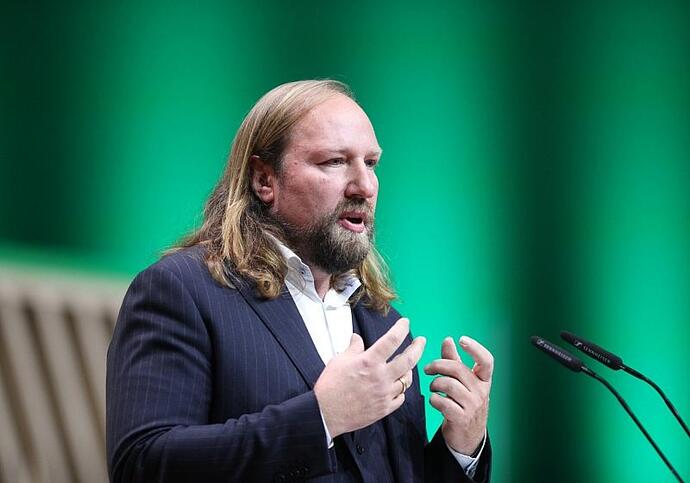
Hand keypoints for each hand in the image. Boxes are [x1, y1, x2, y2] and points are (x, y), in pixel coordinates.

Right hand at [314, 318, 425, 437]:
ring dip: (408, 370)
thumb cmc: (330, 386)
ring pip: (407, 380)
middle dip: (418, 348)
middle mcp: (380, 377)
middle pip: (408, 360)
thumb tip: (356, 338)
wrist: (325, 413)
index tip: (405, 323)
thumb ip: (353, 348)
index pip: (391, 340)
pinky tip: (397, 386)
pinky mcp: (384, 409)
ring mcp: (384, 394)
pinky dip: (400, 390)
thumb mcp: (339, 360)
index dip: (401, 329)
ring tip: (406, 365)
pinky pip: (400, 397)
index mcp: (369, 362)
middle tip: (421, 341)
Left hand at [424, 336, 492, 454]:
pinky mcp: (461, 418)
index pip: (486, 361)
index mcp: (484, 380)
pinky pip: (442, 402)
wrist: (467, 435)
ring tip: (433, 388)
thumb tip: (448, 339)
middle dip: (438, 365)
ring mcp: (473, 406)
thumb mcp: (463, 382)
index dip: (475, 348)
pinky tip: (435, 400)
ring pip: (448, 384)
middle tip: (427, 369)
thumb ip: (454, 360)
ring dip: (434, 384)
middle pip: (458, 369)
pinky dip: (433, 399)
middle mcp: (481, 391)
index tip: (462, 339)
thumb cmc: (463, 402)